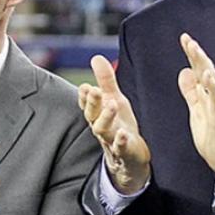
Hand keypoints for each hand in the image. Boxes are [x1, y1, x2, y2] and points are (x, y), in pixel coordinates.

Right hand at [79, 55, 150, 193]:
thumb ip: (105, 81)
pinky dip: (120, 141)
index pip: (87, 104)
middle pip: (92, 115)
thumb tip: (96, 57)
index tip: (85, 87)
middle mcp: (101, 127)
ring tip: (111, 105)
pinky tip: (123, 133)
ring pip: (103, 130)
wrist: (131, 157)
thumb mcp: (114, 100)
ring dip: (105, 118)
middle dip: (92, 103)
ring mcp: (112, 140)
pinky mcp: (124, 152)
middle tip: (94, 90)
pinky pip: (120, 148)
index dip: (84, 97)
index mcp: (98, 114)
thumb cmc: (120, 125)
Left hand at [176, 33, 214, 179]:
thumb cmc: (213, 138)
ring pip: (213, 82)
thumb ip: (191, 92)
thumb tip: (184, 72)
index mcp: (208, 95)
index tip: (185, 38)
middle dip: (197, 54)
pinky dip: (214, 89)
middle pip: (207, 71)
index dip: (193, 54)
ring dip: (204, 65)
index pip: (200, 70)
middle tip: (188, 40)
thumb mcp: (196, 110)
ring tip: (195, 50)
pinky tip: (208, 78)